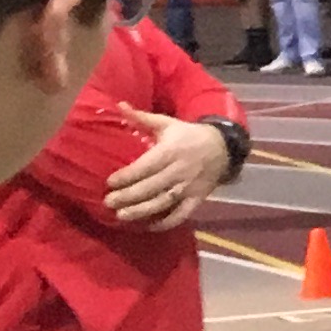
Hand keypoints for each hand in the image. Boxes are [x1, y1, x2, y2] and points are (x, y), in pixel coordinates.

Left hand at [101, 111, 230, 229]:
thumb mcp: (167, 123)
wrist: (222, 147)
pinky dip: (166, 222)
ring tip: (122, 216)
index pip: (145, 166)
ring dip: (142, 211)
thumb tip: (118, 105)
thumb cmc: (188, 135)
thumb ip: (141, 117)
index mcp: (171, 151)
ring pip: (163, 202)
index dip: (127, 175)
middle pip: (151, 186)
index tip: (109, 182)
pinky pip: (181, 214)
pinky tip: (149, 226)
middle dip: (128, 196)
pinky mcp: (197, 199)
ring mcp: (189, 186)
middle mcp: (179, 170)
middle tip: (108, 202)